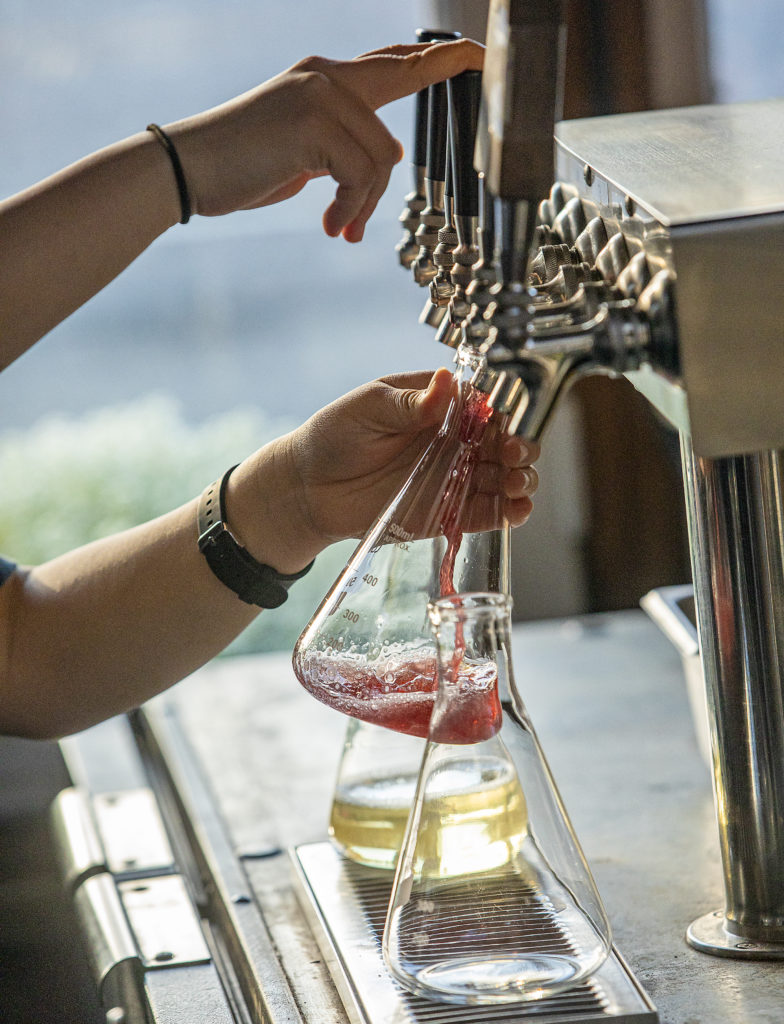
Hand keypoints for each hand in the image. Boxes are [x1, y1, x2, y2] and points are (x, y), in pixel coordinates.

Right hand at [167, 39, 482, 240]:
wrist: (186, 170)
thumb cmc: (242, 167)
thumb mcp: (304, 155)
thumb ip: (344, 148)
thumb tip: (386, 160)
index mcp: (324, 79)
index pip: (391, 61)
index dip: (438, 58)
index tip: (477, 53)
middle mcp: (326, 75)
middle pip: (402, 89)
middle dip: (439, 84)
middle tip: (473, 74)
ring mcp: (319, 94)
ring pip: (382, 155)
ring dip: (365, 203)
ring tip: (339, 227)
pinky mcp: (312, 121)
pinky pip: (361, 174)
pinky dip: (350, 209)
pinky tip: (330, 226)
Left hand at [229, 369, 538, 573]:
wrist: (308, 489)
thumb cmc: (334, 436)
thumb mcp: (368, 407)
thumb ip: (409, 403)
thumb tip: (445, 382)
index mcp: (437, 408)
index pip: (483, 408)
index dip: (500, 416)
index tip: (502, 425)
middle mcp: (451, 443)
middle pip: (502, 444)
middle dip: (518, 449)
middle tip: (514, 455)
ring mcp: (451, 479)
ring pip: (501, 480)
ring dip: (520, 481)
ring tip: (518, 484)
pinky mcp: (445, 514)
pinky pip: (482, 514)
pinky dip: (505, 513)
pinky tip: (515, 511)